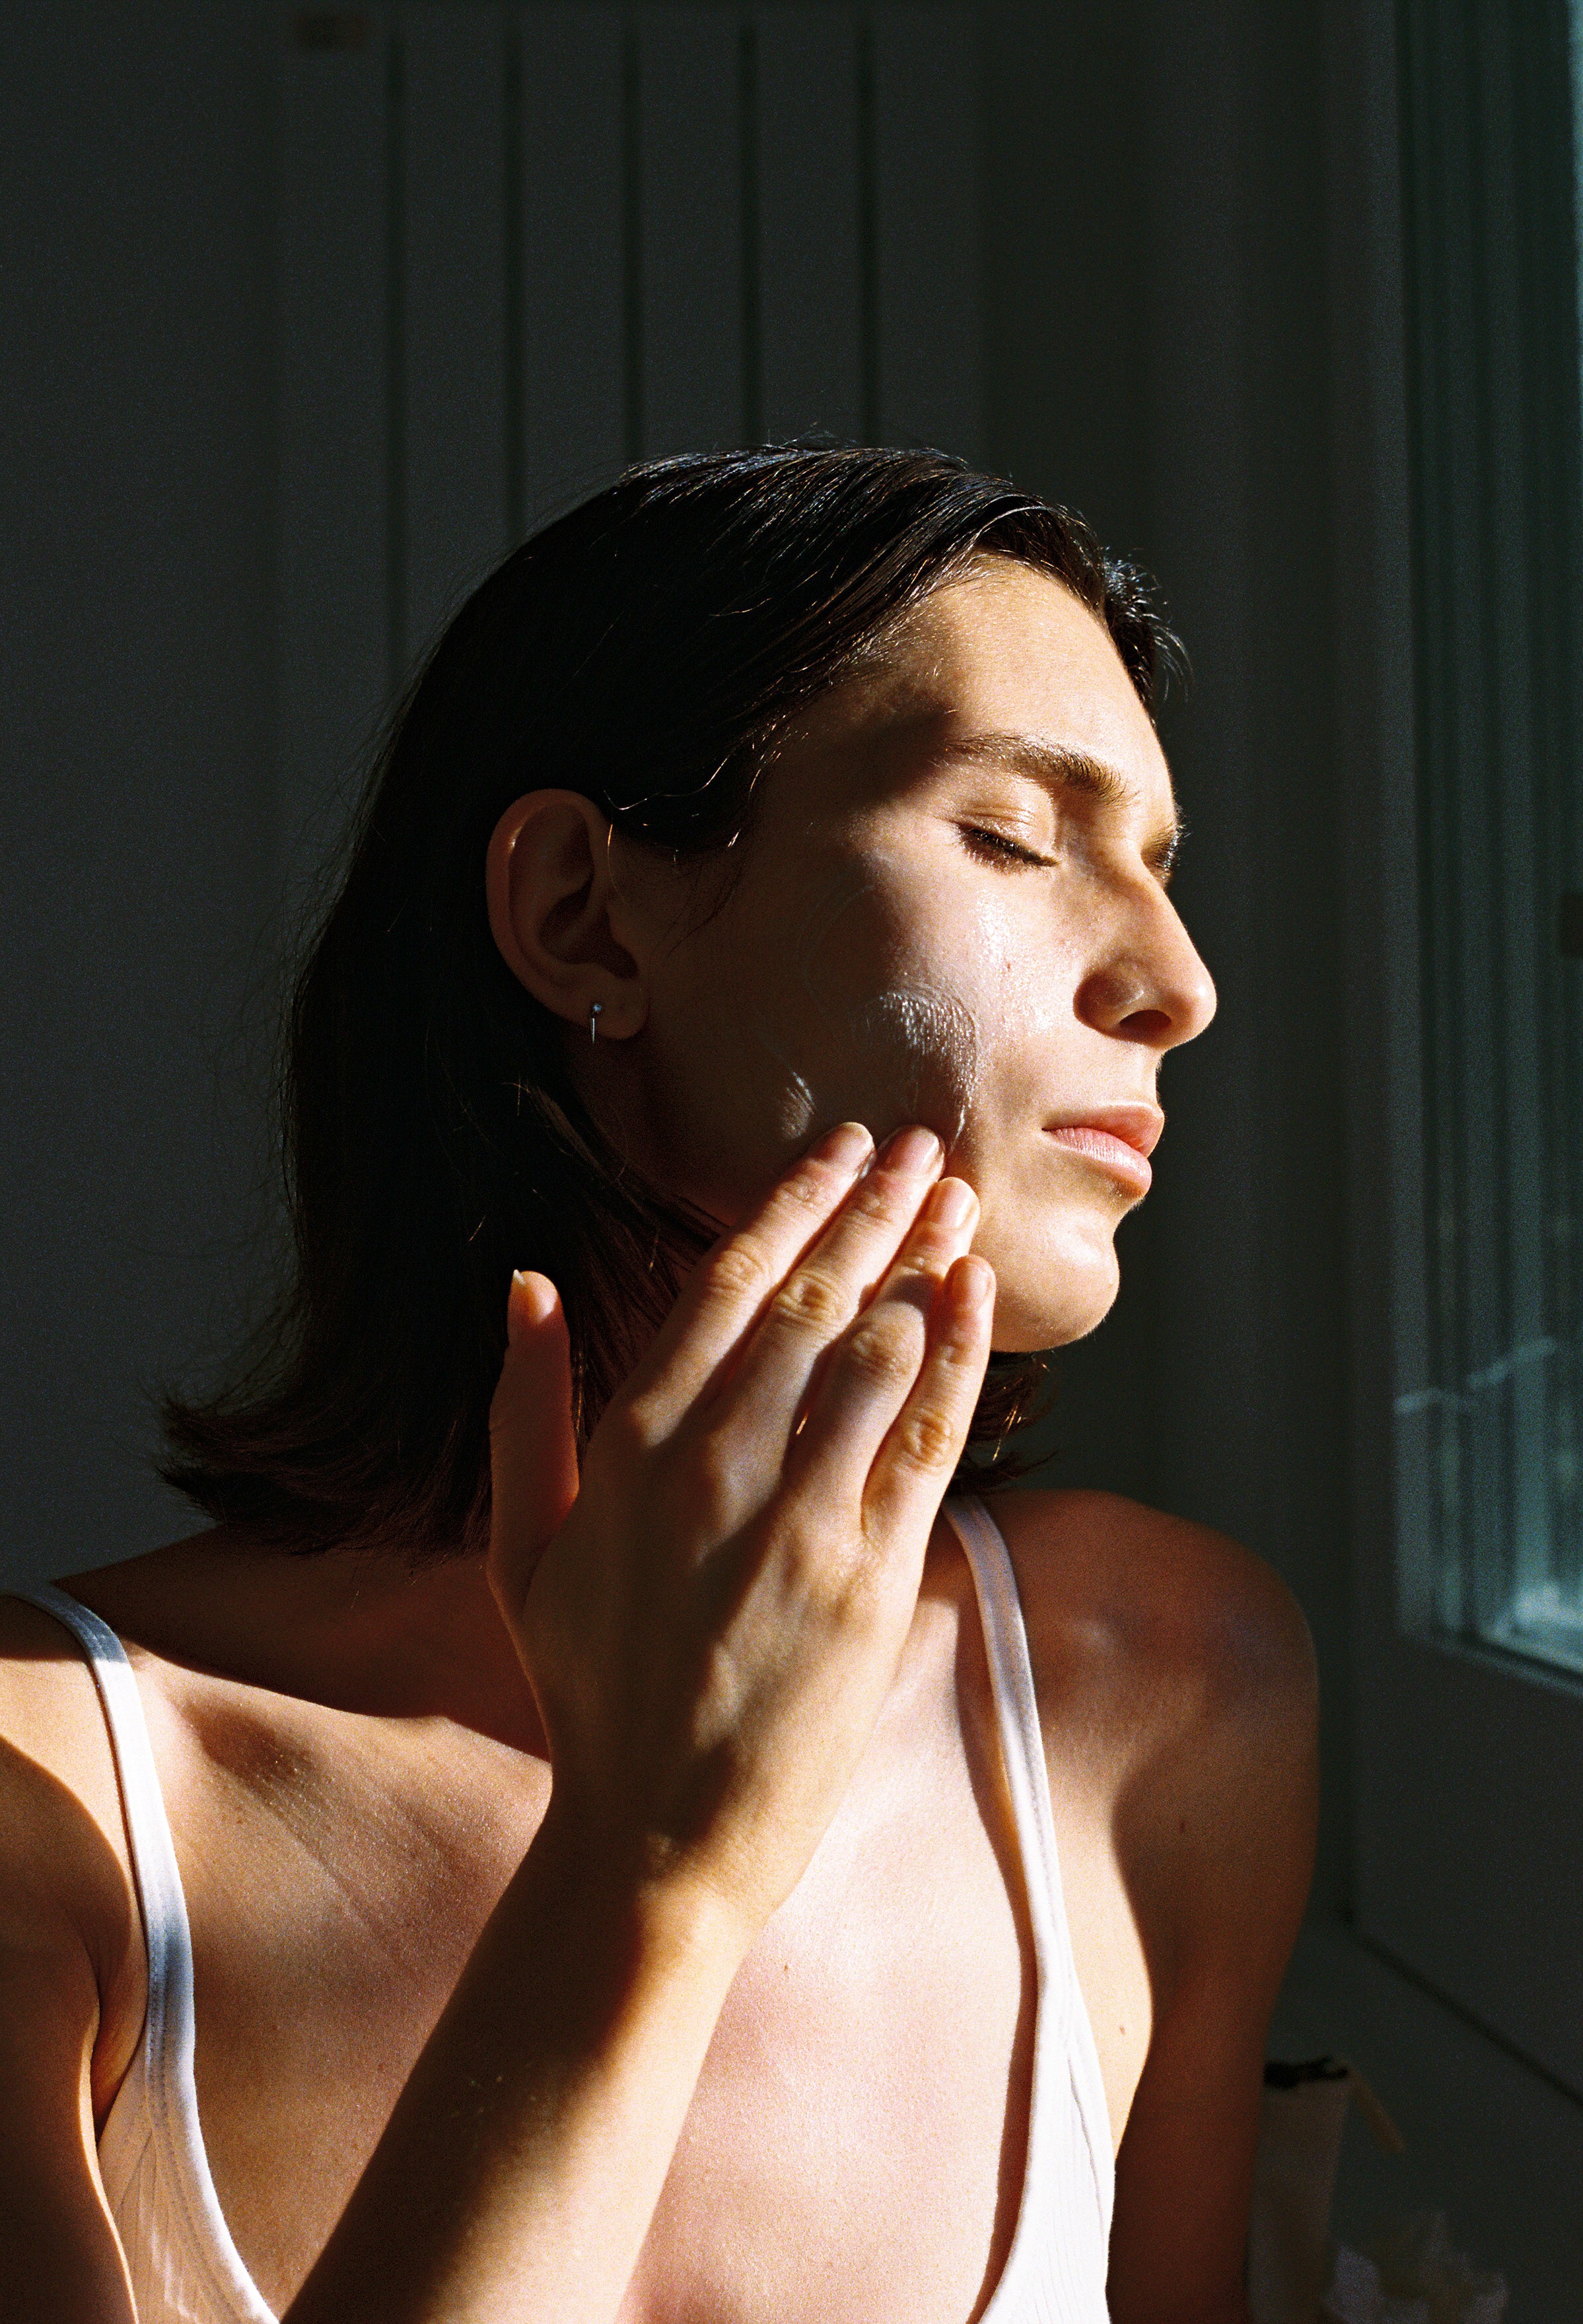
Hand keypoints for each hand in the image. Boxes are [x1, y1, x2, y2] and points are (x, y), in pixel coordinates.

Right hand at [487, 1123, 994, 1944]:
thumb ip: (522, 1409)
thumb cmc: (588, 1691)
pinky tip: (973, 1294)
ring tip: (958, 1197)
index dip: (792, 1204)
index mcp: (628, 1446)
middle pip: (811, 1298)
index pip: (725, 1286)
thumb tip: (521, 1282)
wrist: (653, 1838)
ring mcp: (791, 1518)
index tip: (841, 1148)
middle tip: (921, 1143)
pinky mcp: (863, 1578)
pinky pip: (922, 1440)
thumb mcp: (522, 1548)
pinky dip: (953, 1356)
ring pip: (873, 1352)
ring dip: (921, 1260)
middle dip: (873, 1206)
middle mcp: (710, 1464)